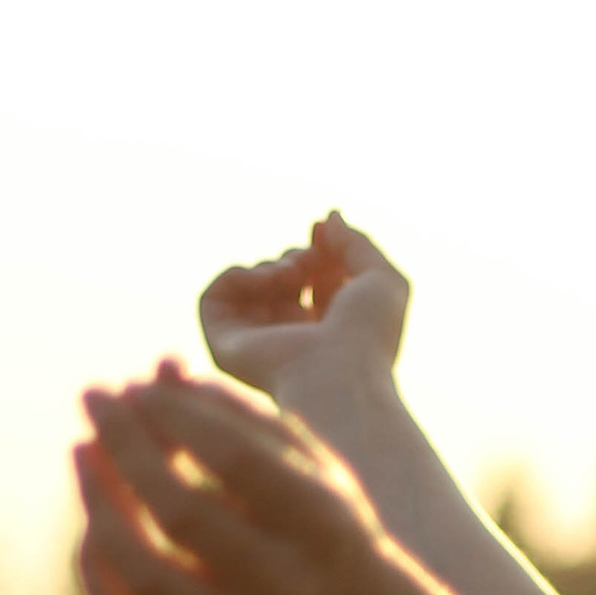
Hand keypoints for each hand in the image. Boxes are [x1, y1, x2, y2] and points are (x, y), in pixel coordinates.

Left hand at [73, 365, 390, 594]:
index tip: (139, 383)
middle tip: (94, 396)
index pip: (237, 461)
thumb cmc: (320, 523)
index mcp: (326, 530)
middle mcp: (289, 591)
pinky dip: (100, 572)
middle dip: (127, 447)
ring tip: (82, 449)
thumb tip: (158, 371)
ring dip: (100, 506)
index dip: (178, 415)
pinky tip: (93, 521)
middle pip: (183, 516)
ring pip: (146, 578)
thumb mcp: (303, 462)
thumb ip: (238, 413)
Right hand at [200, 211, 409, 401]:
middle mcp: (291, 342)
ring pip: (250, 289)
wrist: (339, 376)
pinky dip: (237, 275)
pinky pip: (214, 297)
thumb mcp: (381, 278)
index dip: (318, 251)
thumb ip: (356, 243)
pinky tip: (267, 279)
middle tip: (307, 261)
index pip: (314, 283)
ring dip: (270, 267)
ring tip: (292, 274)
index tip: (321, 231)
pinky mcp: (224, 347)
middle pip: (280, 283)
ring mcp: (256, 346)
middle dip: (294, 259)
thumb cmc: (367, 337)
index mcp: (329, 333)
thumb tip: (329, 218)